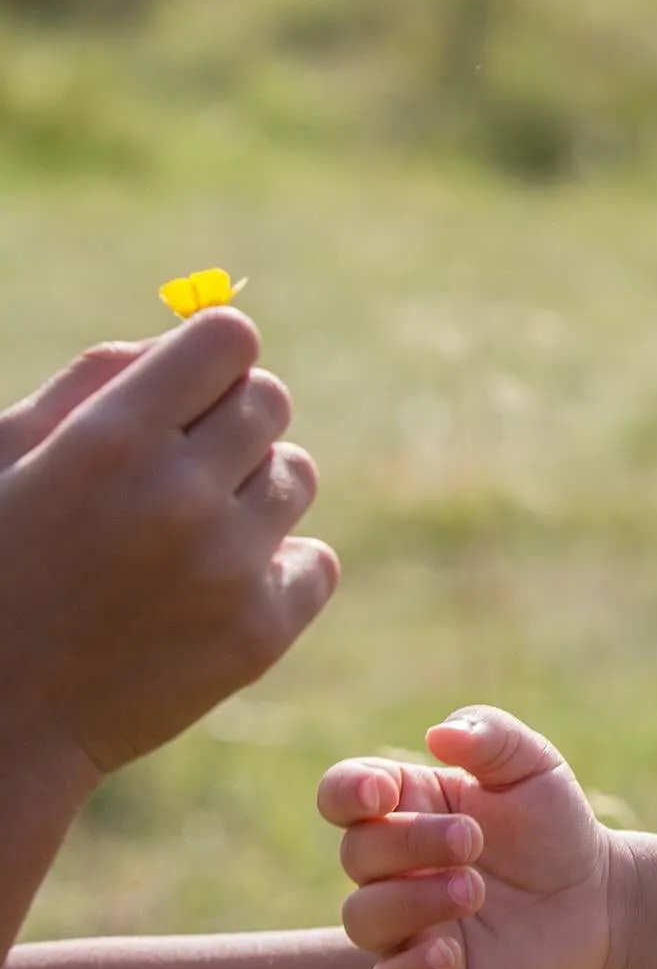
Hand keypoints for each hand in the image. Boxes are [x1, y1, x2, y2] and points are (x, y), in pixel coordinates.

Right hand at [0, 312, 337, 778]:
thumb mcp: (2, 457)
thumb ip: (91, 382)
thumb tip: (179, 336)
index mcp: (110, 439)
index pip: (229, 339)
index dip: (209, 357)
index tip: (187, 387)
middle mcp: (180, 496)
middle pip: (270, 401)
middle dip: (229, 421)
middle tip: (177, 466)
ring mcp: (227, 568)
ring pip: (296, 477)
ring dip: (252, 491)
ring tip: (183, 532)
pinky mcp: (259, 632)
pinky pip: (314, 559)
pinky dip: (276, 567)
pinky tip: (213, 587)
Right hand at [322, 707, 615, 968]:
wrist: (599, 898)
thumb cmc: (554, 825)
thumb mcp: (534, 766)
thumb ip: (491, 737)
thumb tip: (438, 734)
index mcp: (408, 805)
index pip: (342, 794)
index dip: (347, 791)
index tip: (384, 794)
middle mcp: (394, 866)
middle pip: (357, 852)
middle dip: (410, 842)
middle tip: (473, 839)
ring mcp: (406, 925)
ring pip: (363, 918)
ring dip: (412, 901)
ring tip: (474, 889)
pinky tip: (448, 953)